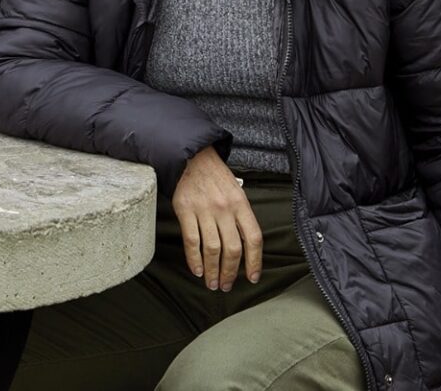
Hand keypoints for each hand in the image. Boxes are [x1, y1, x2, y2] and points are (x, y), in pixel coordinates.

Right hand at [172, 146, 262, 290]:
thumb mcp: (235, 189)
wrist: (190, 155)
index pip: (253, 238)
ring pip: (212, 248)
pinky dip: (194, 259)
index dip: (255, 262)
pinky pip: (191, 240)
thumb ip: (240, 214)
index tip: (251, 278)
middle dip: (230, 272)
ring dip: (213, 270)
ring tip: (211, 283)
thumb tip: (244, 243)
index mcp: (241, 203)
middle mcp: (225, 208)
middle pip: (233, 248)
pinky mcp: (185, 210)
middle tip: (226, 285)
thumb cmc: (214, 175)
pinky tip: (197, 270)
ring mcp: (204, 209)